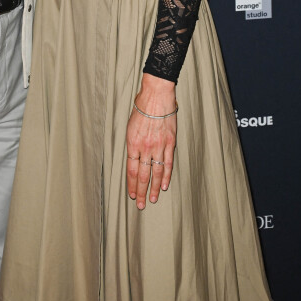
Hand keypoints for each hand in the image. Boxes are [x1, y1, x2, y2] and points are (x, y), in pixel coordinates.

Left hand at [126, 73, 176, 209]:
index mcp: (132, 142)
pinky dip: (166, 176)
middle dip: (141, 191)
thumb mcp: (131, 124)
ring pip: (156, 172)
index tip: (131, 194)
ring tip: (152, 200)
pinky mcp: (169, 143)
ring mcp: (158, 146)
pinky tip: (164, 186)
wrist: (156, 95)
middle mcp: (144, 147)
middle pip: (142, 175)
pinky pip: (168, 163)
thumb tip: (134, 155)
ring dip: (154, 188)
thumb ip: (133, 142)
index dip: (131, 183)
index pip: (131, 169)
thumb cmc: (142, 107)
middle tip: (140, 204)